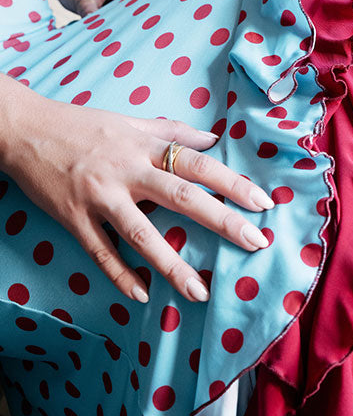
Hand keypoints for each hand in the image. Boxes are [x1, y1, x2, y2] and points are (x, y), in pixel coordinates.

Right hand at [1, 85, 273, 303]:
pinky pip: (100, 252)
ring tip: (200, 292)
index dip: (232, 183)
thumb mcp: (130, 121)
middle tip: (254, 242)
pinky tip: (142, 295)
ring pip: (141, 234)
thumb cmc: (82, 125)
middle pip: (180, 197)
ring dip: (172, 265)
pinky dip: (120, 275)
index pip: (197, 165)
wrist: (25, 129)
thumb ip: (172, 131)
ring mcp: (99, 197)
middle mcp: (126, 171)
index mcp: (143, 147)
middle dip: (221, 220)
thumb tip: (214, 138)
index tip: (263, 203)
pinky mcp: (73, 218)